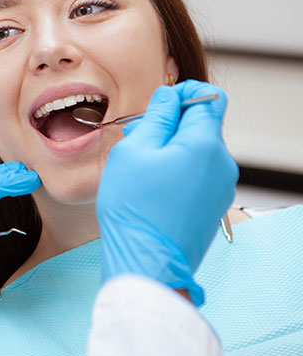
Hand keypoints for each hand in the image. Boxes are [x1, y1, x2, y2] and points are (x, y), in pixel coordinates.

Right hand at [97, 80, 238, 305]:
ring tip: (139, 168)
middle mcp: (222, 164)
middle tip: (137, 138)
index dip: (183, 94)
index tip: (159, 103)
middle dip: (171, 125)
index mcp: (205, 144)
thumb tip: (169, 97)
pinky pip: (197, 175)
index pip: (208, 98)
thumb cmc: (135, 208)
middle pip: (201, 126)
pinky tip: (150, 187)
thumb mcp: (134, 150)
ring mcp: (221, 188)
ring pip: (197, 152)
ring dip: (171, 149)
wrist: (146, 261)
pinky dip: (176, 171)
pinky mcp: (213, 206)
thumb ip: (156, 117)